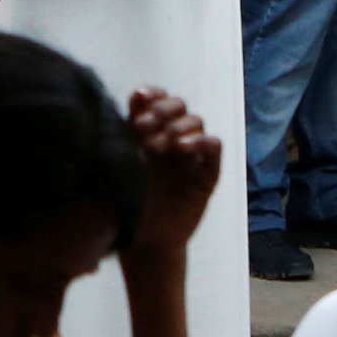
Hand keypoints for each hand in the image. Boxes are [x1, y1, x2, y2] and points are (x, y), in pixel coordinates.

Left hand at [126, 89, 220, 254]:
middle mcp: (173, 140)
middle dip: (162, 109)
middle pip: (179, 105)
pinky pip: (214, 146)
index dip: (153, 93)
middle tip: (143, 127)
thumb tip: (133, 96)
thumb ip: (127, 130)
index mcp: (150, 133)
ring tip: (159, 144)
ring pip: (196, 121)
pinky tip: (182, 150)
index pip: (158, 99)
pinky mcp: (207, 173)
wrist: (144, 242)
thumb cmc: (129, 205)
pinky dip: (201, 141)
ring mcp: (192, 156)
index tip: (138, 98)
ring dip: (177, 126)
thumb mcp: (122, 164)